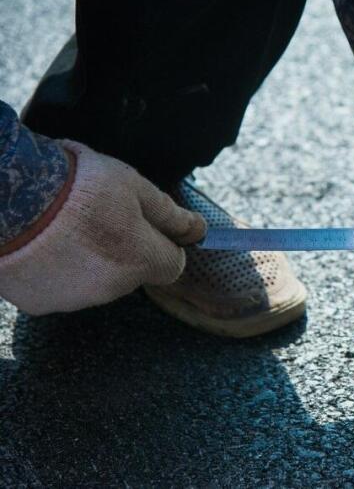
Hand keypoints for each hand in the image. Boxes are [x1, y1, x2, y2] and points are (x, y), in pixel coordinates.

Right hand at [0, 140, 206, 314]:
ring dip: (89, 259)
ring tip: (63, 226)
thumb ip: (169, 214)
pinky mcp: (39, 303)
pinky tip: (41, 243)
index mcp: (140, 261)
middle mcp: (111, 289)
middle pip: (132, 272)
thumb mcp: (134, 187)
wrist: (8, 196)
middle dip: (123, 248)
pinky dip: (56, 270)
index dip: (163, 243)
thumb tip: (199, 231)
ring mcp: (73, 300)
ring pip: (95, 281)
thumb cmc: (76, 185)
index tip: (145, 224)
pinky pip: (59, 288)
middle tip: (96, 215)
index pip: (172, 265)